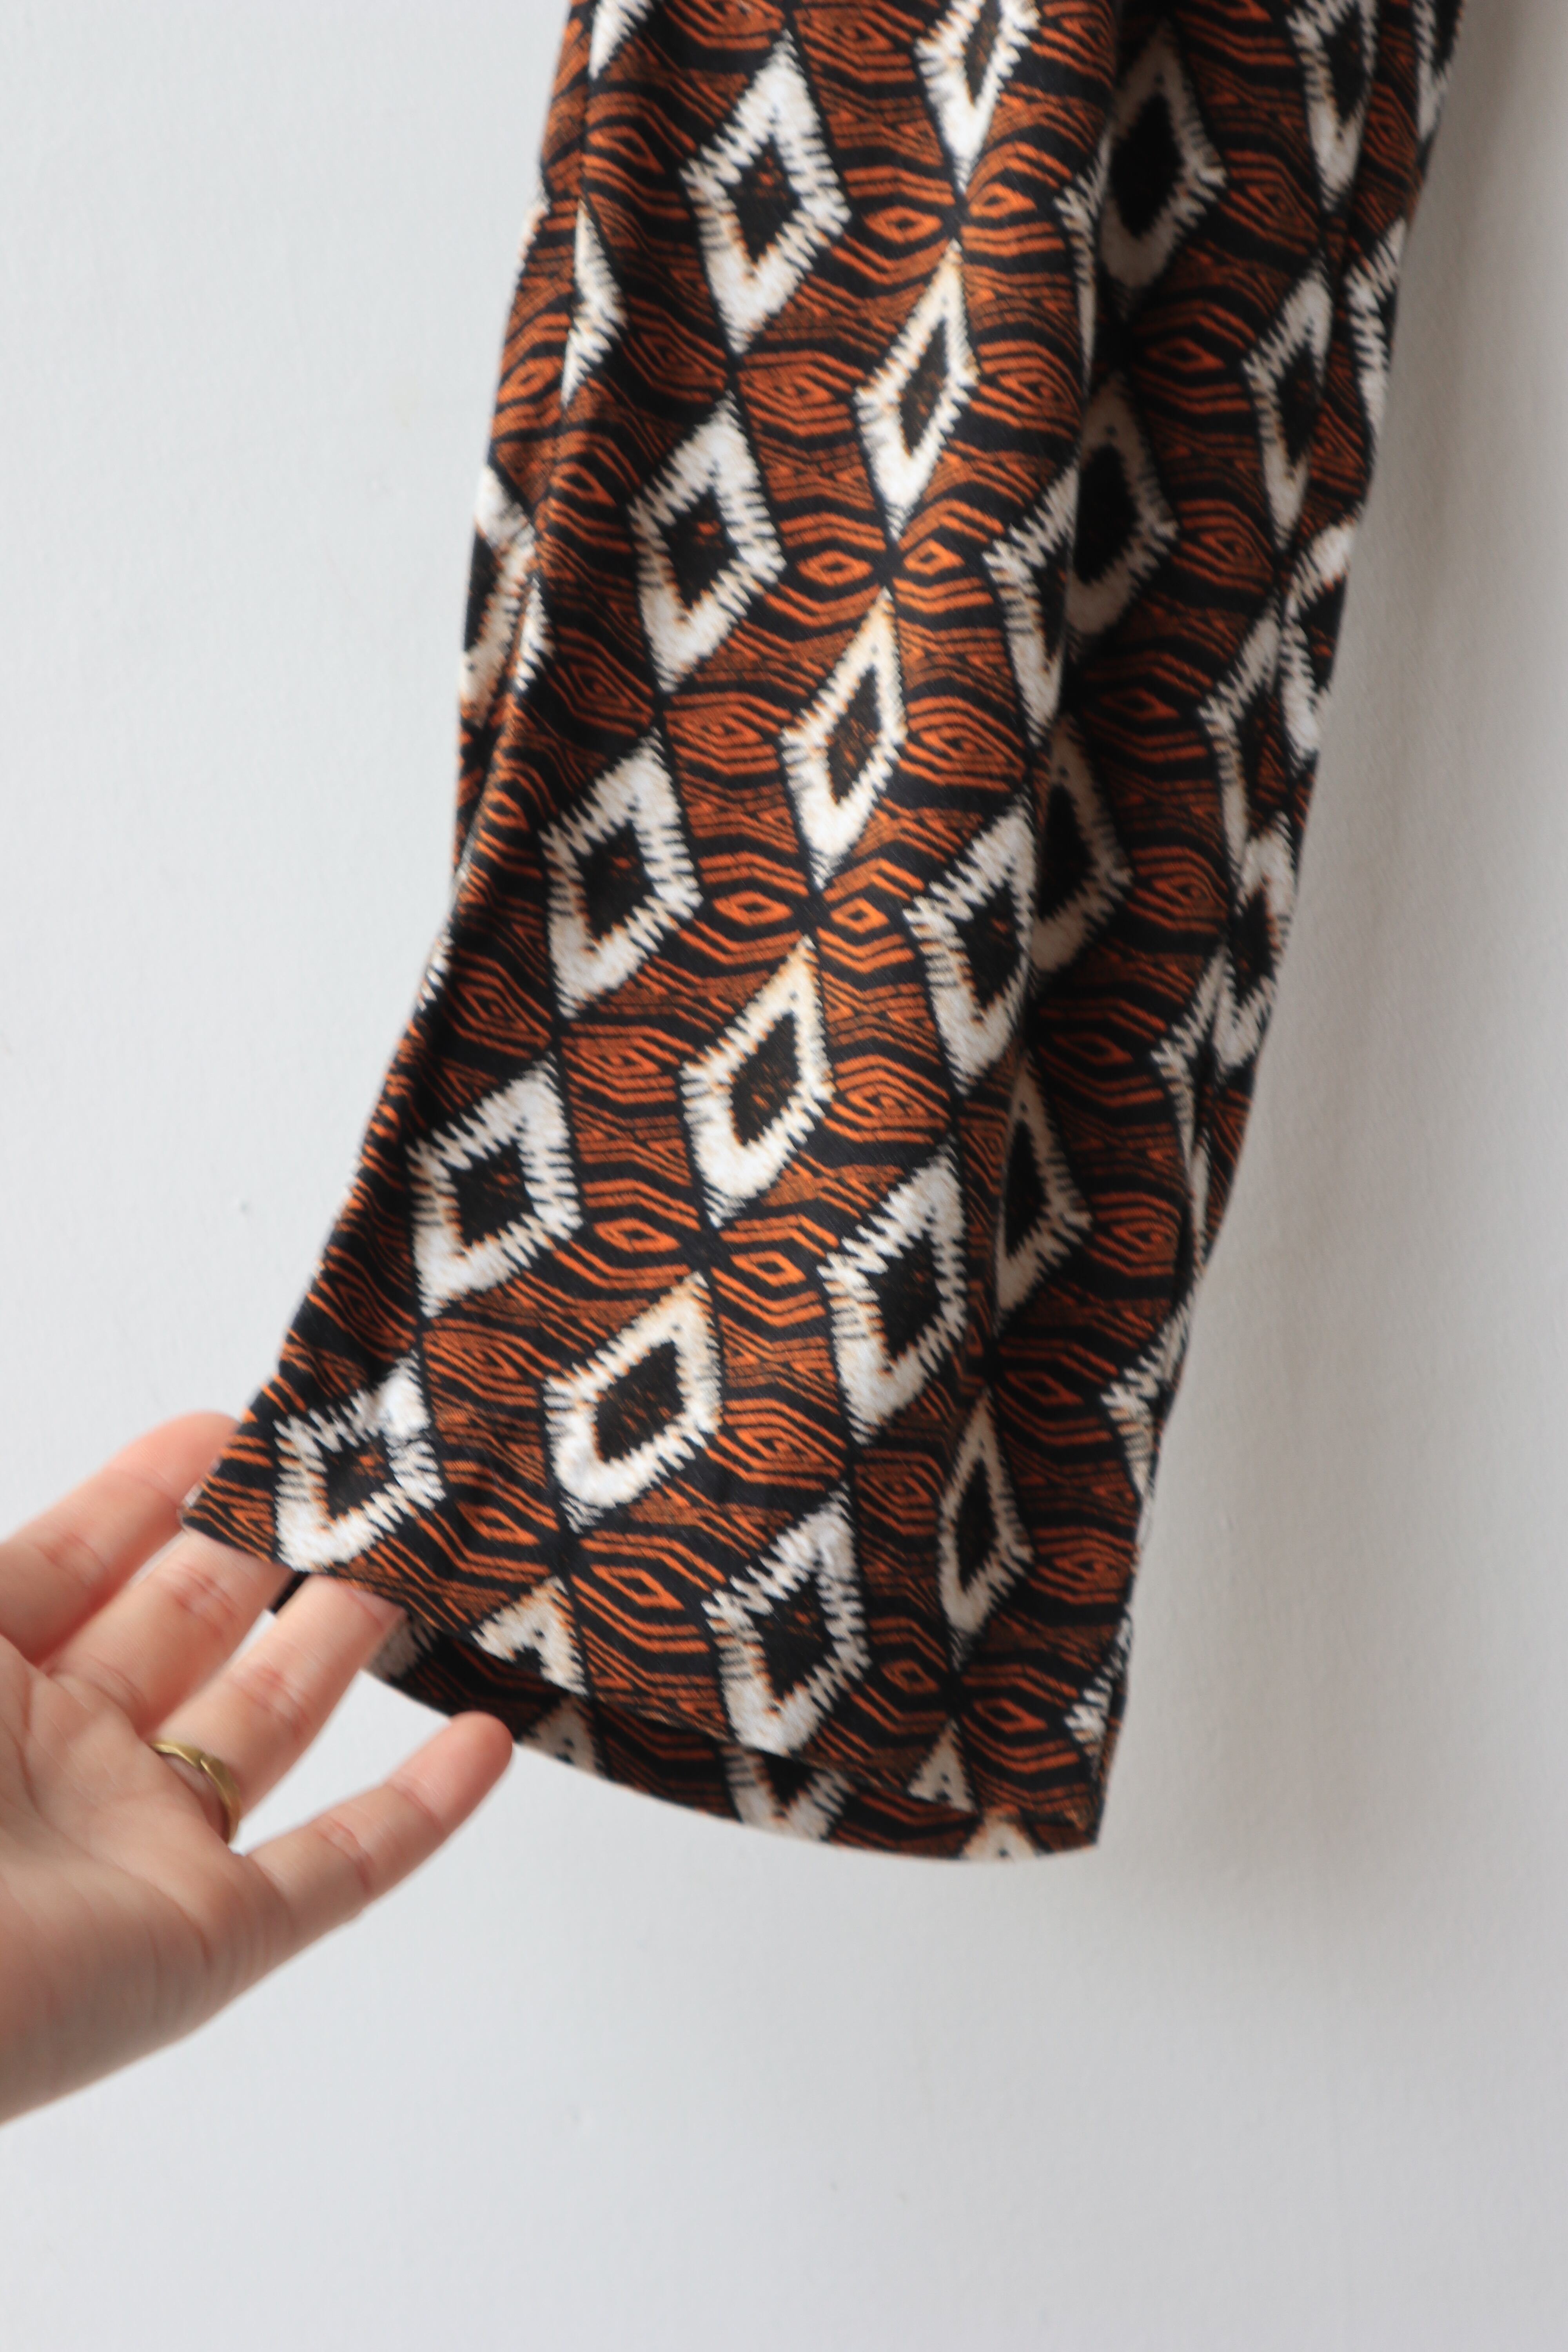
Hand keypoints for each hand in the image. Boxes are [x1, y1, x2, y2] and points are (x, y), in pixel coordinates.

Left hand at [0, 1416, 510, 2124]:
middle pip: (191, 1621)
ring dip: (350, 1632)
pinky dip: (423, 1809)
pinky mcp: (202, 1943)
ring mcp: (138, 1850)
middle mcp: (57, 1758)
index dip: (158, 1483)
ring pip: (274, 1719)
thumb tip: (37, 1538)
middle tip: (360, 1462)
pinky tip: (485, 1741)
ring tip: (425, 1547)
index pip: (82, 1557)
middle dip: (273, 1536)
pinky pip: (338, 1868)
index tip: (239, 1419)